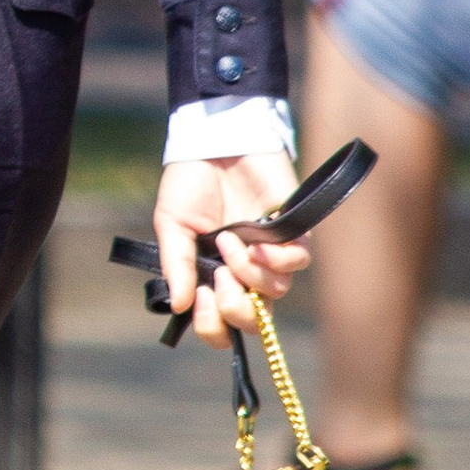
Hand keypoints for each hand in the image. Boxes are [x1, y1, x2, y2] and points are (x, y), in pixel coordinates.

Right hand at [152, 149, 314, 350]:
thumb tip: (179, 307)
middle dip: (236, 309)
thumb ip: (177, 265)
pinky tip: (258, 245)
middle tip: (221, 278)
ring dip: (252, 275)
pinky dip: (279, 261)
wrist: (213, 142)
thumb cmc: (190, 183)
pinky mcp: (292, 230)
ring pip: (276, 292)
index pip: (221, 324)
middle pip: (254, 319)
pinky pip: (298, 261)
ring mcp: (269, 253)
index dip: (213, 327)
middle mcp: (244, 271)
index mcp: (213, 274)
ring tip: (230, 242)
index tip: (201, 302)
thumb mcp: (171, 224)